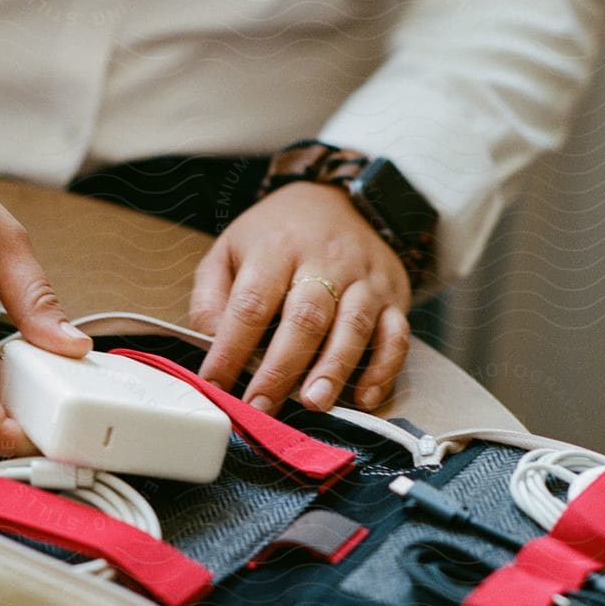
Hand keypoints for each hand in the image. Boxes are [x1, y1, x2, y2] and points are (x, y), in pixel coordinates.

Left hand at [191, 183, 411, 414]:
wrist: (339, 199)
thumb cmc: (277, 235)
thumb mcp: (230, 250)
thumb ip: (212, 297)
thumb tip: (208, 343)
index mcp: (277, 249)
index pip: (252, 303)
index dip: (231, 347)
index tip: (216, 383)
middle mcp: (325, 261)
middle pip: (305, 317)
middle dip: (282, 368)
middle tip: (262, 406)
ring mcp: (364, 279)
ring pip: (353, 326)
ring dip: (333, 369)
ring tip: (313, 403)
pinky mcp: (394, 296)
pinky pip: (396, 335)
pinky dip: (383, 369)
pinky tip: (363, 396)